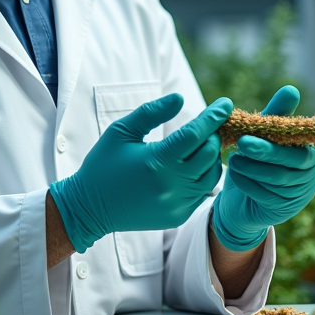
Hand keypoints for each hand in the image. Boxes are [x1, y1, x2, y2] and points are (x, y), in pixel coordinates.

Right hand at [49, 94, 232, 252]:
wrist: (89, 208)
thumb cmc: (103, 164)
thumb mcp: (121, 131)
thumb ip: (152, 113)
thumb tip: (180, 98)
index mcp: (157, 161)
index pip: (195, 134)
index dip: (212, 116)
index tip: (225, 103)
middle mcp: (171, 185)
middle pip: (209, 154)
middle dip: (212, 135)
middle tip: (207, 125)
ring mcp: (177, 203)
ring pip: (212, 175)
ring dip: (211, 157)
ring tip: (201, 145)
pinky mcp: (178, 216)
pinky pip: (202, 193)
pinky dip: (203, 176)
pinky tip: (192, 167)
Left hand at [211, 86, 314, 251]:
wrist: (244, 199)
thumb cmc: (258, 160)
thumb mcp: (265, 137)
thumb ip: (277, 116)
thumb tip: (291, 89)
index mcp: (312, 151)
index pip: (300, 143)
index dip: (279, 137)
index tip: (254, 130)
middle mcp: (311, 173)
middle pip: (291, 162)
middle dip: (265, 152)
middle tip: (242, 143)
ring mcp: (300, 194)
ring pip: (277, 179)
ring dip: (252, 168)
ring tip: (233, 160)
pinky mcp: (285, 209)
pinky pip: (266, 195)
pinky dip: (248, 183)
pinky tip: (235, 175)